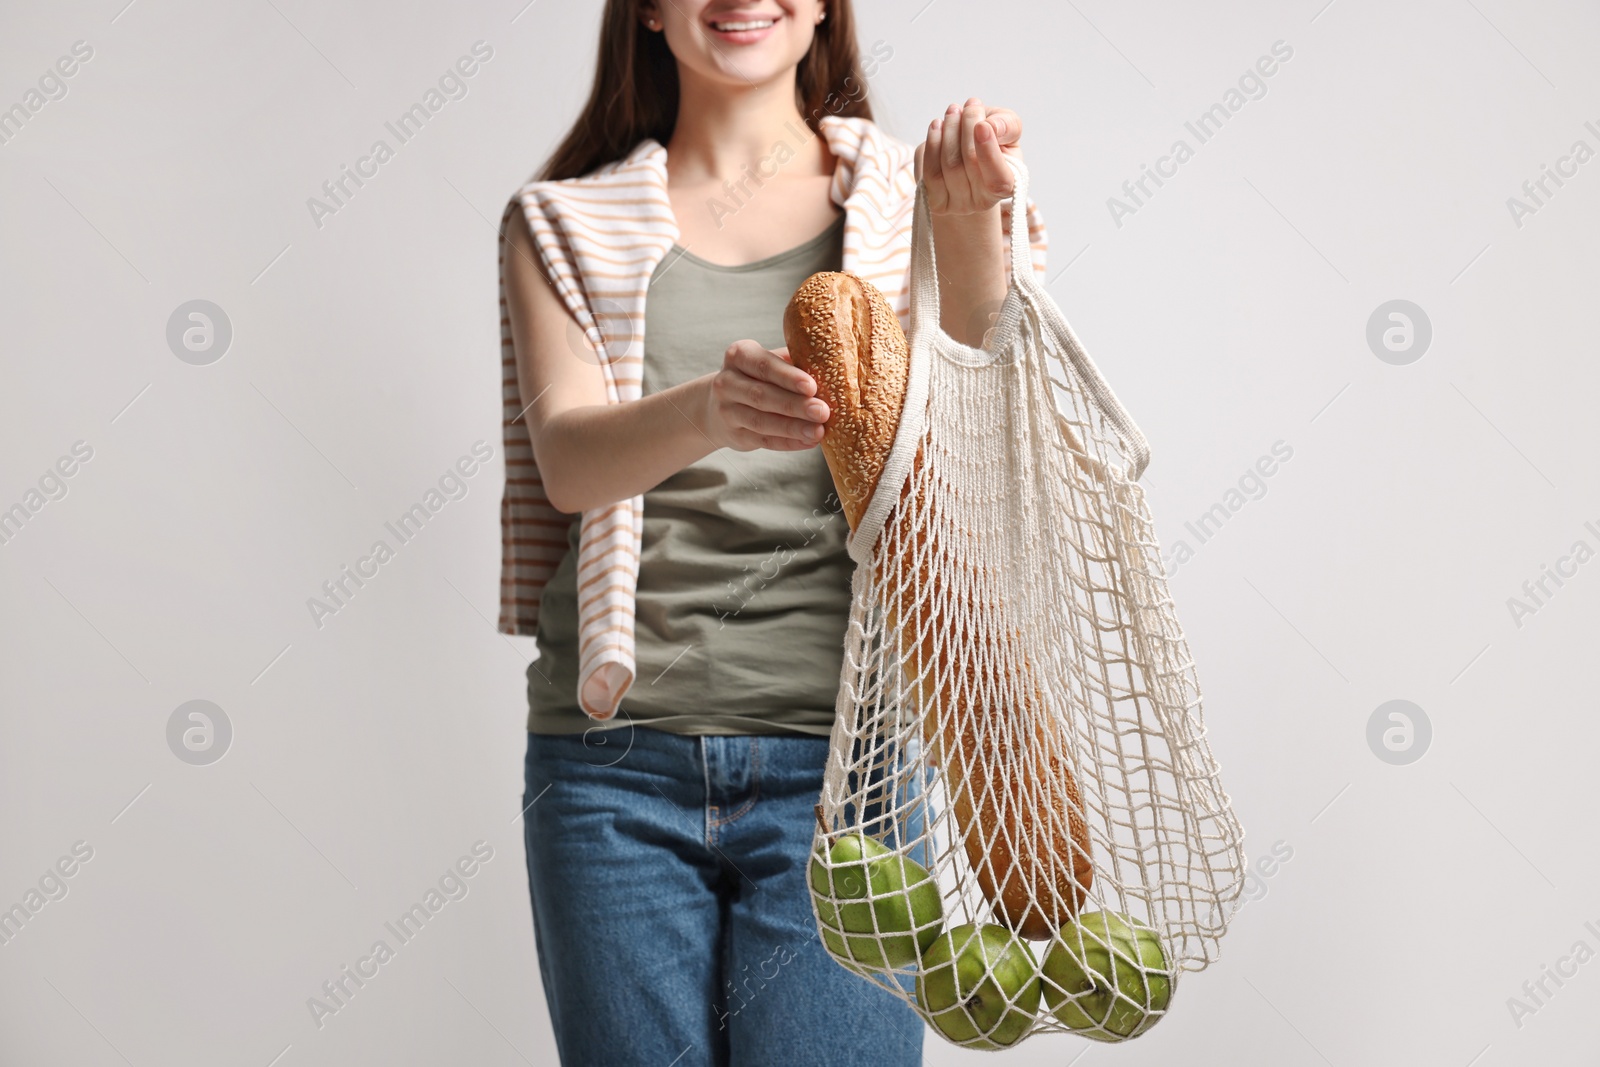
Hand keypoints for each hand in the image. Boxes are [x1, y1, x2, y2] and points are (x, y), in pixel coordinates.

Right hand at [702, 341, 830, 451]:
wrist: (719, 404)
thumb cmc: (757, 377)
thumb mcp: (768, 361)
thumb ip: (792, 362)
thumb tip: (830, 368)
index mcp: (739, 355)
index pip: (764, 366)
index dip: (787, 377)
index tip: (811, 386)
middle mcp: (727, 382)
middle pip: (762, 395)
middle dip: (795, 405)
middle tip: (822, 411)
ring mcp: (727, 411)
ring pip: (762, 421)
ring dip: (792, 428)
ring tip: (818, 431)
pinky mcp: (734, 435)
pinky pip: (764, 441)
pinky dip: (788, 442)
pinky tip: (808, 442)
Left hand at [914, 98, 1023, 215]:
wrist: (967, 157)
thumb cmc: (993, 142)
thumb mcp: (1008, 130)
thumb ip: (1007, 126)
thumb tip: (990, 127)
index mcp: (1006, 187)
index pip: (997, 178)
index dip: (988, 151)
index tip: (982, 124)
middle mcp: (981, 201)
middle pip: (969, 162)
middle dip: (967, 127)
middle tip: (969, 105)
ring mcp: (956, 204)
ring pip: (947, 164)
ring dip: (948, 130)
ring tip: (953, 111)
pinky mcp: (934, 200)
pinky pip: (928, 170)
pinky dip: (931, 143)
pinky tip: (937, 126)